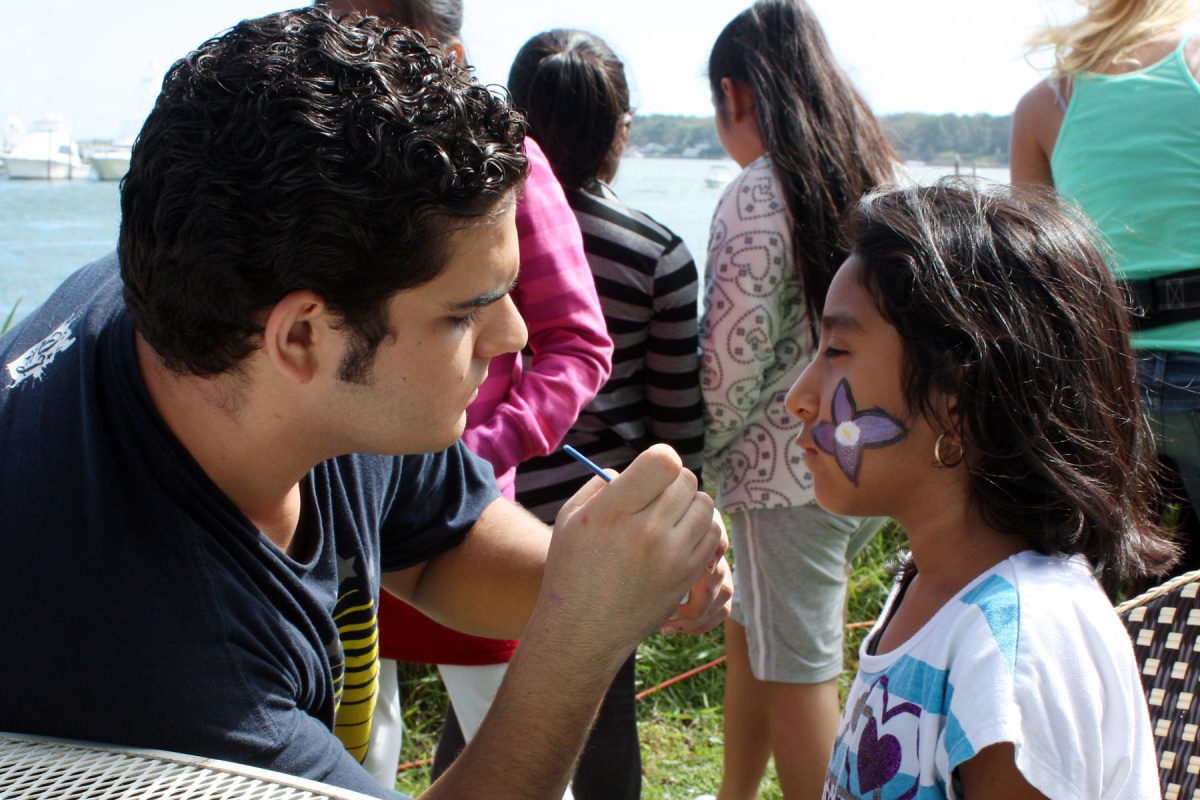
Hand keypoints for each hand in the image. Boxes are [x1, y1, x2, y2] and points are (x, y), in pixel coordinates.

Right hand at [535, 444, 724, 662]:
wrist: (584, 630)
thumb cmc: (572, 569)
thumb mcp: (570, 518)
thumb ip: (600, 484)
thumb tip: (631, 469)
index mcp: (613, 511)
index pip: (664, 462)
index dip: (661, 461)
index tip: (650, 473)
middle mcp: (646, 531)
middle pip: (686, 481)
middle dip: (673, 482)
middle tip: (657, 497)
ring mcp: (671, 556)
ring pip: (705, 506)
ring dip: (690, 505)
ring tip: (669, 517)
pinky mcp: (686, 575)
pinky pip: (712, 535)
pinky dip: (700, 530)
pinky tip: (678, 537)